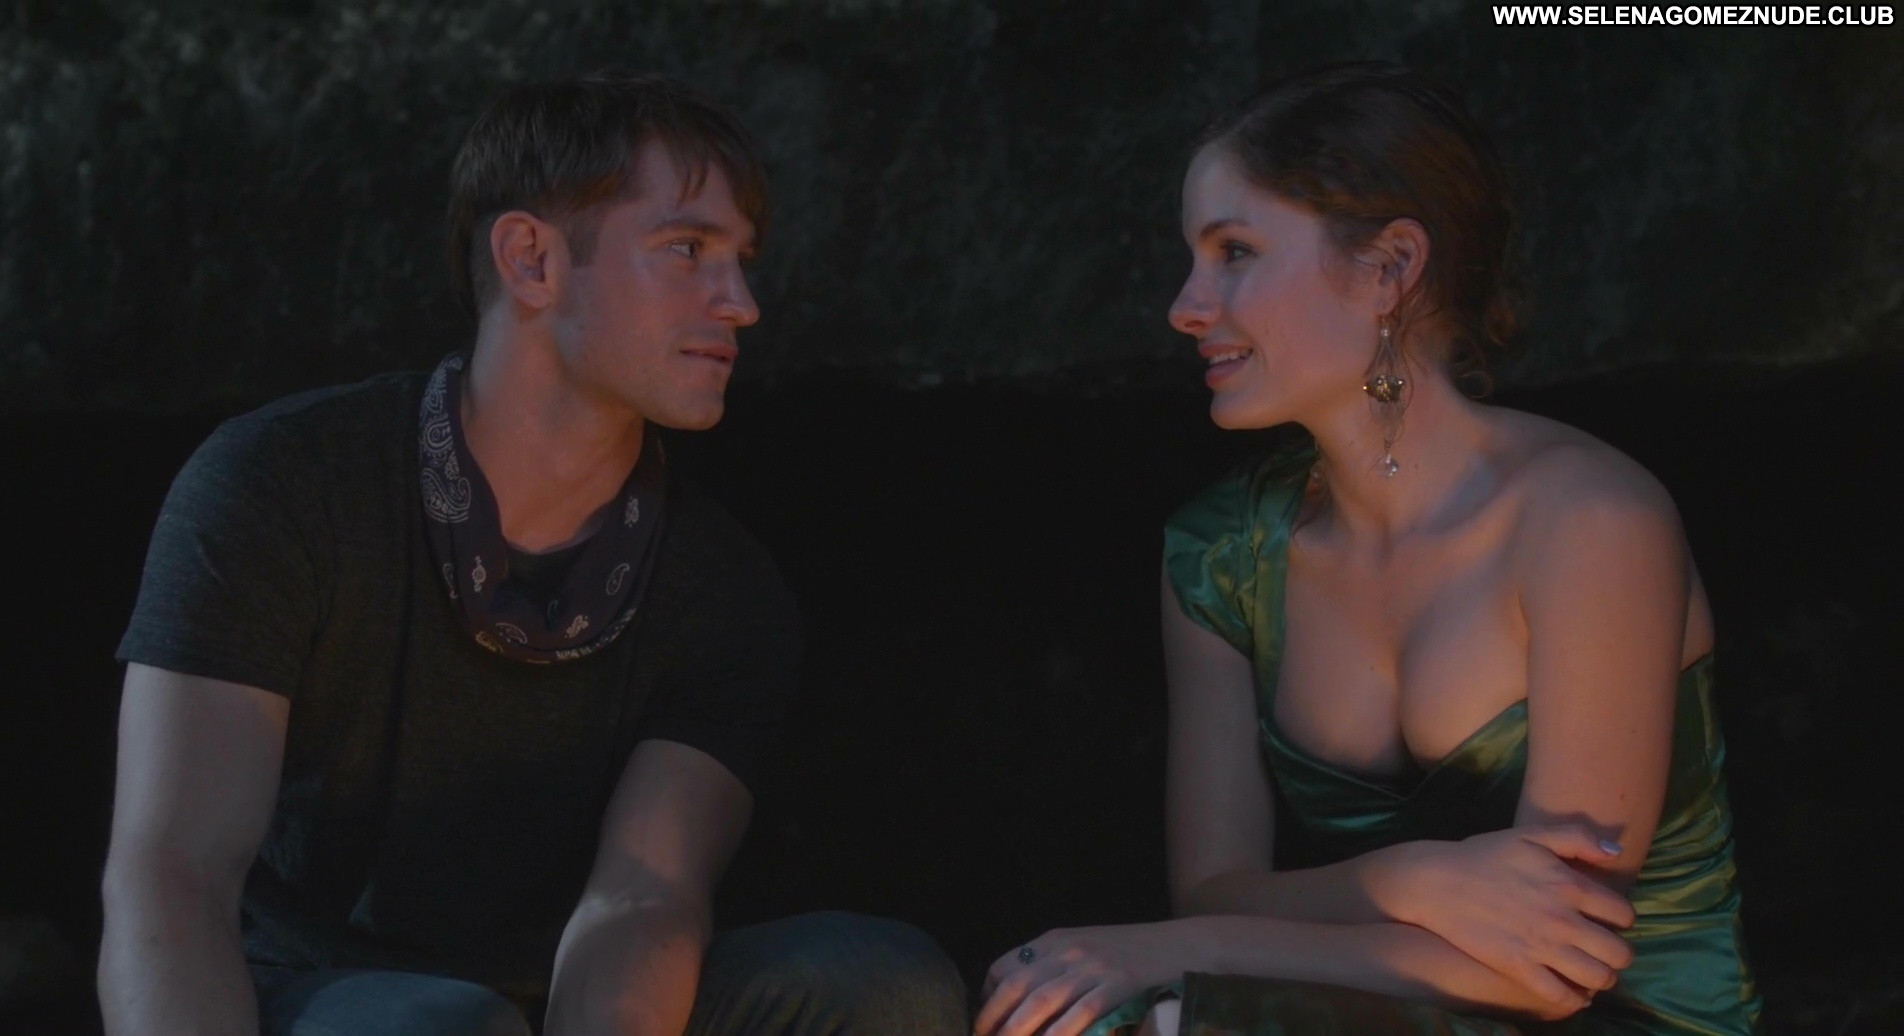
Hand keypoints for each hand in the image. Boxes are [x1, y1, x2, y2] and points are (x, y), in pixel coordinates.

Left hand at [975, 922, 1187, 1035]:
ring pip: (1042, 1002)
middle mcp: (1068, 950)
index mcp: (1055, 939)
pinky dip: (1059, 1034)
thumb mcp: (1084, 948)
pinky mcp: (1117, 986)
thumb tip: (1022, 1003)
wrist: (1179, 947)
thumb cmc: (1131, 952)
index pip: (1006, 965)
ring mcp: (1092, 967)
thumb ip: (1054, 967)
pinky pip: (1079, 1015)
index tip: (983, 1022)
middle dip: (994, 1018)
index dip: (987, 997)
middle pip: (1017, 986)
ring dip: (1017, 1031)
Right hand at [1394, 825, 1637, 1006]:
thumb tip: (1617, 851)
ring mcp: (1541, 948)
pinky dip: (1575, 999)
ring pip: (1599, 979)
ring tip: (1592, 969)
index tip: (1608, 918)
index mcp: (1570, 885)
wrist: (1438, 882)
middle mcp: (1564, 921)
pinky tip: (1572, 989)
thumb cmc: (1485, 855)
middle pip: (1620, 953)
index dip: (1621, 917)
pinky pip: (1562, 996)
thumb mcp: (1532, 834)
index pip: (1624, 914)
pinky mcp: (1519, 968)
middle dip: (1619, 952)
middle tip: (1604, 947)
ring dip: (1603, 977)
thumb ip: (1578, 837)